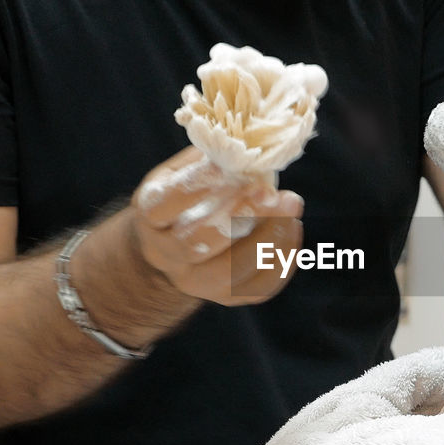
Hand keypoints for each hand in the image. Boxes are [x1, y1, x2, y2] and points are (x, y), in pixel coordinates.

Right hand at [132, 146, 304, 305]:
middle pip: (199, 242)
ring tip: (291, 206)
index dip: (201, 184)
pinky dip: (282, 260)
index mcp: (150, 216)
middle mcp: (167, 254)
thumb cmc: (185, 197)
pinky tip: (293, 229)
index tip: (230, 167)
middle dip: (241, 214)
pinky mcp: (226, 297)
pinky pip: (258, 287)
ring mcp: (195, 281)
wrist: (174, 245)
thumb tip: (248, 147)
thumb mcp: (182, 171)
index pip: (167, 202)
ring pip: (232, 271)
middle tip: (272, 193)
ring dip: (268, 238)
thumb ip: (209, 160)